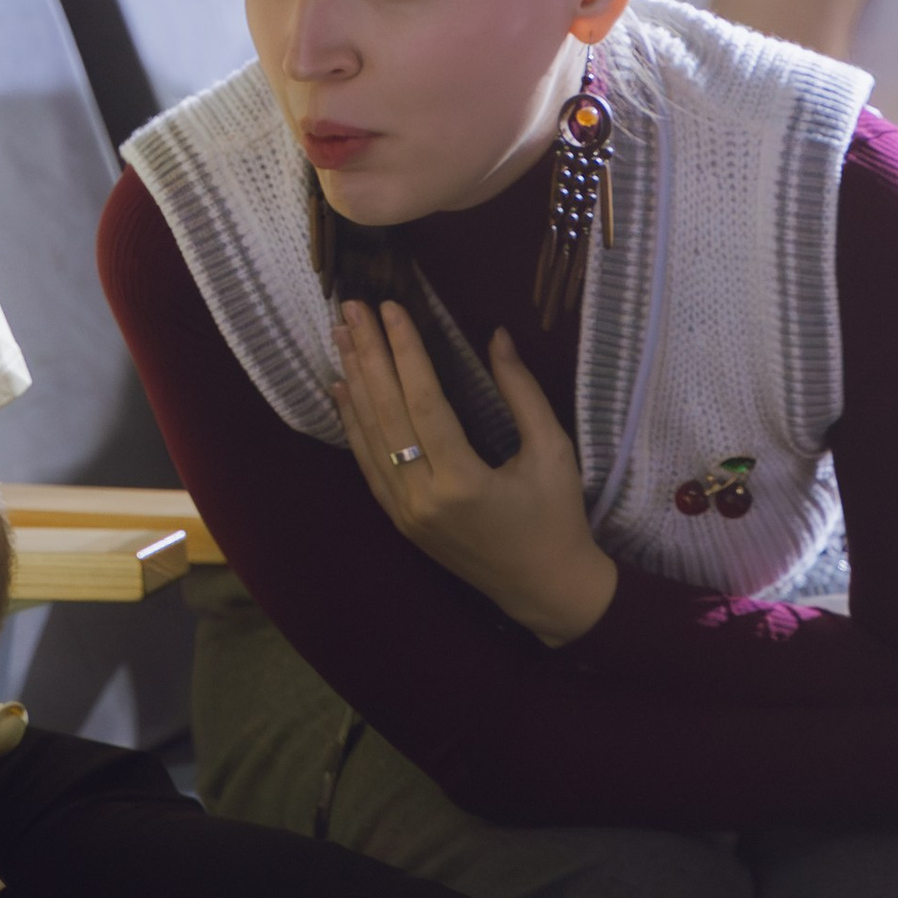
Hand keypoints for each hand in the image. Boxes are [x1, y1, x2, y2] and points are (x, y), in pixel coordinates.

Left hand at [333, 297, 618, 647]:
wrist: (547, 589)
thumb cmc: (557, 517)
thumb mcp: (552, 450)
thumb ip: (522, 392)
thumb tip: (496, 335)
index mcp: (463, 482)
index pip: (423, 402)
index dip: (405, 352)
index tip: (390, 309)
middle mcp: (423, 499)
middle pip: (386, 414)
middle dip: (368, 355)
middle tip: (351, 308)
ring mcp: (406, 514)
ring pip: (369, 438)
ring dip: (354, 382)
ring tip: (341, 335)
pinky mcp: (400, 521)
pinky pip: (367, 465)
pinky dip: (353, 424)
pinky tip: (343, 389)